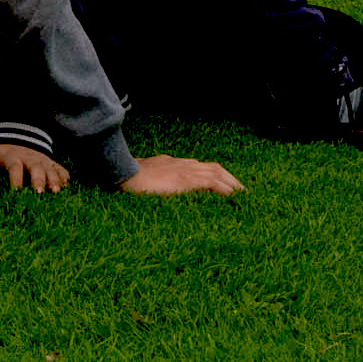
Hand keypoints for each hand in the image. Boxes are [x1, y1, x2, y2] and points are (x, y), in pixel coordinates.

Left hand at [0, 144, 69, 191]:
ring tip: (56, 192)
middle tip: (39, 193)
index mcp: (13, 157)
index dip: (16, 180)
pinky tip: (68, 187)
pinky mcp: (52, 164)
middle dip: (38, 180)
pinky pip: (61, 170)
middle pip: (36, 168)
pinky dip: (65, 177)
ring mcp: (42, 161)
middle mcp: (30, 158)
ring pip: (50, 169)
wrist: (16, 140)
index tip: (16, 193)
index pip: (15, 167)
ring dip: (54, 180)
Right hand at [118, 154, 242, 195]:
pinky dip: (225, 189)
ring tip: (242, 196)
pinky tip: (233, 197)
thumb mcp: (144, 180)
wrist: (121, 175)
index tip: (223, 186)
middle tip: (240, 193)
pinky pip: (212, 182)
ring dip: (230, 183)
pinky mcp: (186, 180)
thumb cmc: (128, 180)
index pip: (198, 167)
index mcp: (171, 164)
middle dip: (228, 179)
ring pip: (215, 172)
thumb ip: (153, 183)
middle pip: (212, 168)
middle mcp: (180, 164)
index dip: (213, 176)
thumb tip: (152, 190)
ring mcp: (184, 170)